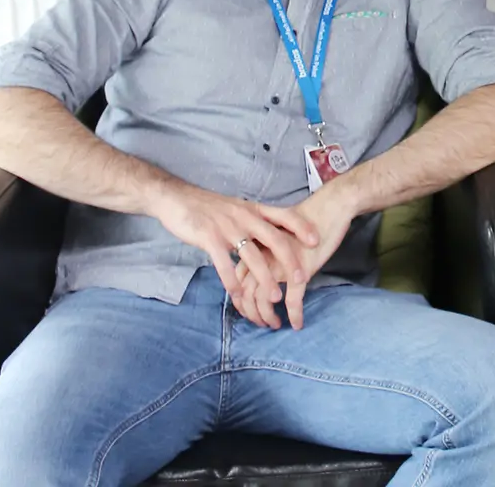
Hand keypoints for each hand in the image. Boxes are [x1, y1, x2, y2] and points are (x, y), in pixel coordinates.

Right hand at [148, 183, 320, 324]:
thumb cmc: (210, 207)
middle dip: (290, 260)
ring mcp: (227, 227)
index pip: (285, 215)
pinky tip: (238, 295)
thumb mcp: (238, 209)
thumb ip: (256, 221)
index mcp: (254, 209)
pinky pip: (224, 263)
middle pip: (274, 238)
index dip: (302, 227)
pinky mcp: (209, 238)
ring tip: (275, 296)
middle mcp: (244, 217)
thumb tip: (276, 236)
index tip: (316, 241)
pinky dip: (232, 281)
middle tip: (301, 278)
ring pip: (252, 255)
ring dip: (265, 278)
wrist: (177, 199)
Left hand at [234, 186, 351, 329]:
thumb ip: (266, 249)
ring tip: (275, 324)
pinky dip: (295, 315)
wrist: (329, 207)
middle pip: (247, 293)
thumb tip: (260, 267)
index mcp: (255, 247)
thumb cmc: (306, 218)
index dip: (240, 299)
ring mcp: (281, 265)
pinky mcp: (301, 270)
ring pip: (266, 300)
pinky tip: (298, 323)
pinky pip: (293, 300)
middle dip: (251, 313)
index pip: (237, 279)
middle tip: (260, 323)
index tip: (247, 310)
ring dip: (268, 317)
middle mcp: (263, 257)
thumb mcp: (278, 233)